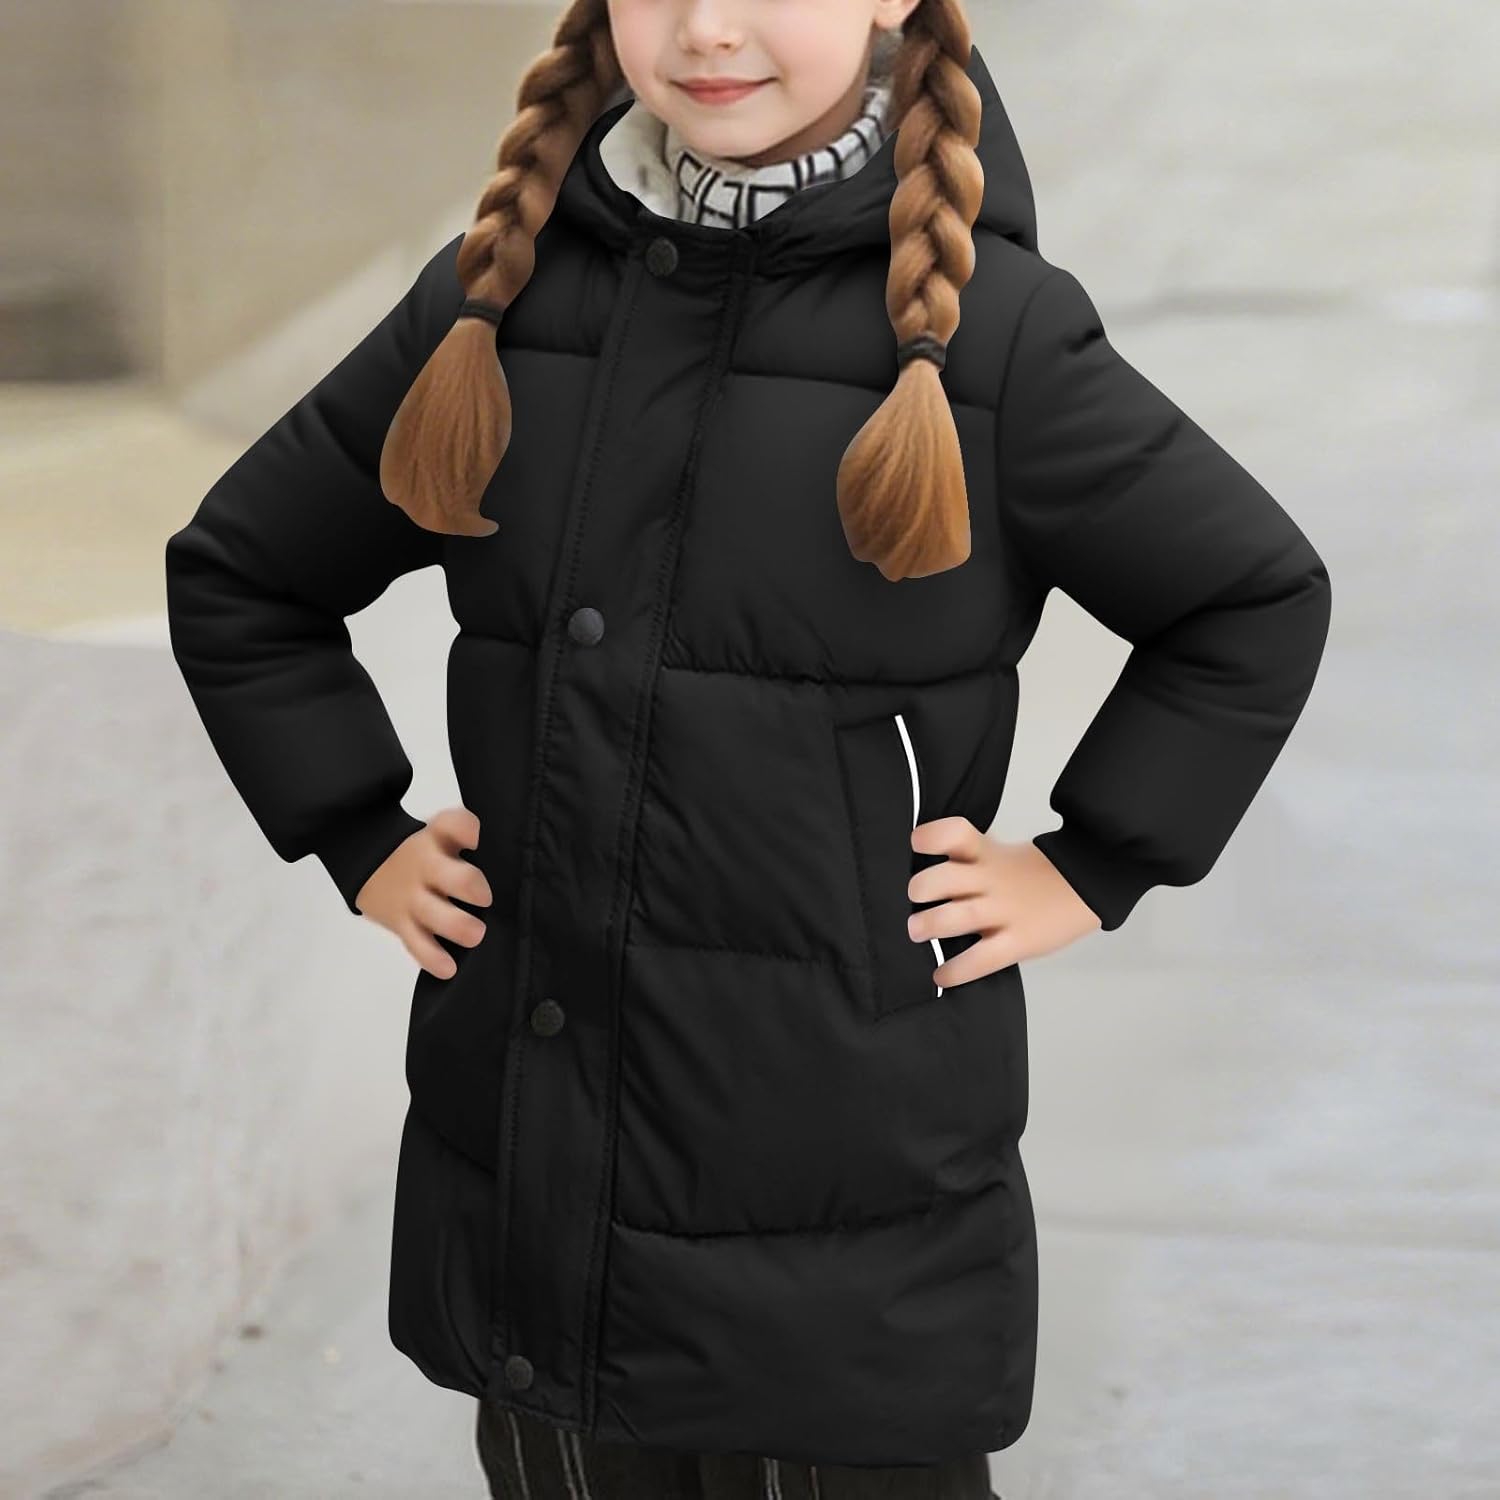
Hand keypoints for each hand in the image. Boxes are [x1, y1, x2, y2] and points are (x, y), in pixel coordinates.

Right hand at [354, 805, 491, 978]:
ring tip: (476, 934)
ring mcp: (414, 898)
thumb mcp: (445, 837)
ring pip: (435, 914)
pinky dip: (433, 958)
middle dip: (471, 886)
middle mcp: (427, 866)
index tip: (478, 839)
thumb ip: (471, 843)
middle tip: (485, 898)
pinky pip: (417, 944)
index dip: (468, 829)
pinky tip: (449, 968)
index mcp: (440, 838)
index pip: (455, 824)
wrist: (370, 865)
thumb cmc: (427, 854)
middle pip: (453, 875)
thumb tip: (515, 859)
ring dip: (458, 925)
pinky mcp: (403, 924)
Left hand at [908, 817, 1101, 986]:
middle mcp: (991, 880)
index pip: (956, 833)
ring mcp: (1004, 912)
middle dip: (921, 888)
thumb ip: (969, 862)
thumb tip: (925, 882)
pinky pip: (981, 959)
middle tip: (915, 900)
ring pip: (956, 917)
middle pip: (946, 878)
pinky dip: (956, 971)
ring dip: (929, 925)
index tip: (917, 843)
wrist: (1089, 883)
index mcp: (986, 854)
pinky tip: (941, 975)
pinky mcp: (1018, 942)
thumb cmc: (1033, 875)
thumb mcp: (1001, 855)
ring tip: (917, 930)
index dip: (932, 836)